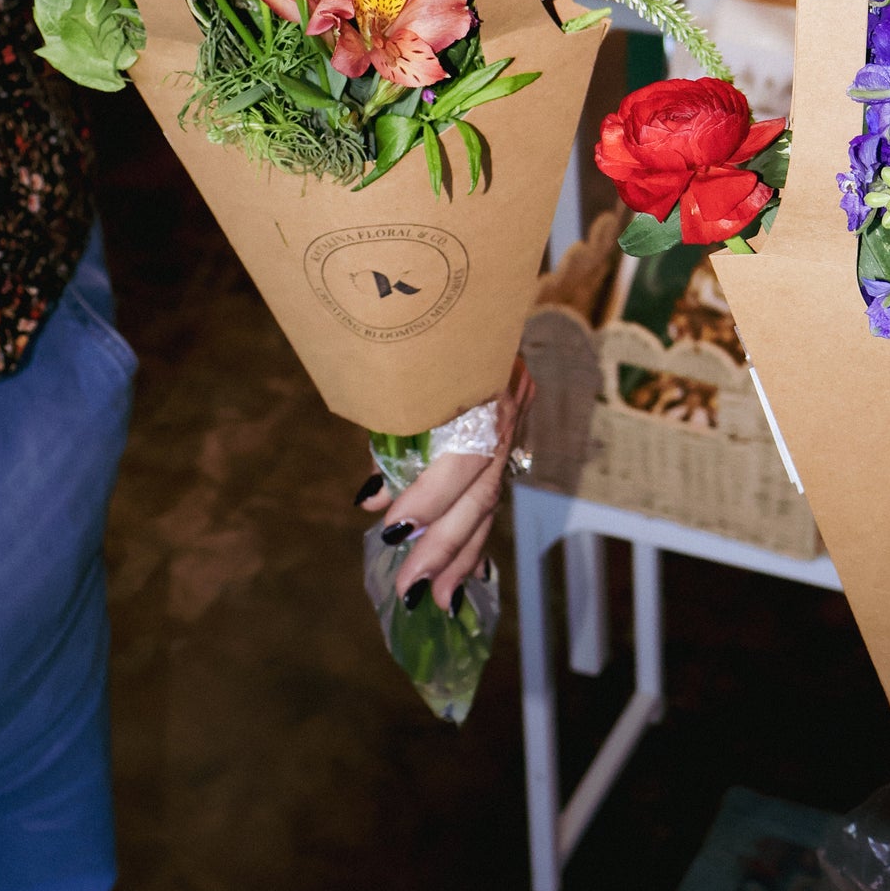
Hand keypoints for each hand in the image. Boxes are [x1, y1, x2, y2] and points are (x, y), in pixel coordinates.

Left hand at [355, 358, 533, 609]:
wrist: (475, 291)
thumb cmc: (424, 333)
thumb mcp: (402, 377)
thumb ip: (391, 439)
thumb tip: (374, 500)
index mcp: (483, 389)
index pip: (462, 459)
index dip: (428, 500)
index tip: (392, 534)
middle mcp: (507, 412)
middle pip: (481, 492)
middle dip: (445, 547)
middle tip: (414, 590)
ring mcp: (515, 424)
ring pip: (492, 500)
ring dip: (464, 554)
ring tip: (442, 599)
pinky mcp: (513, 435)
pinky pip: (495, 492)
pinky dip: (476, 532)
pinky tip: (465, 570)